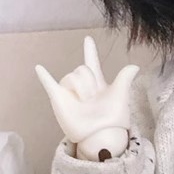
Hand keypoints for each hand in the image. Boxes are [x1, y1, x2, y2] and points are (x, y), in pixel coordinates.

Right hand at [35, 37, 139, 161]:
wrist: (100, 134)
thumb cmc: (113, 118)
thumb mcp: (121, 95)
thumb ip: (125, 78)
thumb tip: (135, 65)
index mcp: (98, 83)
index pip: (92, 62)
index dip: (90, 51)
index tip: (88, 39)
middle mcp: (83, 86)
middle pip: (81, 68)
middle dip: (88, 80)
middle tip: (93, 98)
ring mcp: (70, 92)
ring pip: (70, 76)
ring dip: (79, 87)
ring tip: (84, 101)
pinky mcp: (59, 99)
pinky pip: (49, 84)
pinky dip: (44, 76)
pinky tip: (38, 67)